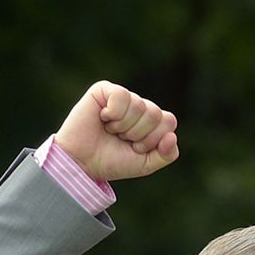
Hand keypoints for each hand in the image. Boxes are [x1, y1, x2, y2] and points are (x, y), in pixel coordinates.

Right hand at [53, 82, 179, 182]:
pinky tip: (103, 117)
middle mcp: (139, 106)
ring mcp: (122, 97)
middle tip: (122, 139)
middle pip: (156, 113)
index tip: (137, 148)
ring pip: (140, 106)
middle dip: (139, 134)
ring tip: (111, 130)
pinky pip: (121, 95)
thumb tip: (172, 136)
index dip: (154, 139)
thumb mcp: (146, 164)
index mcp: (152, 122)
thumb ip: (167, 154)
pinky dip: (113, 113)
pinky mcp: (104, 89)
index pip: (169, 120)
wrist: (83, 162)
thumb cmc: (113, 161)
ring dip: (124, 126)